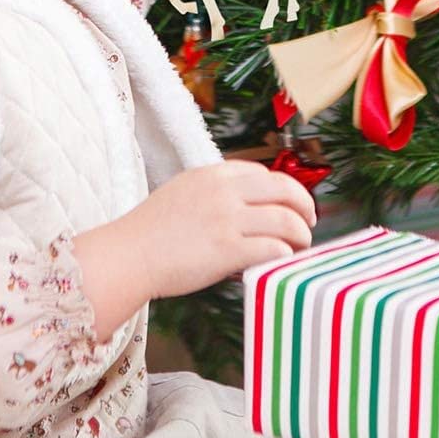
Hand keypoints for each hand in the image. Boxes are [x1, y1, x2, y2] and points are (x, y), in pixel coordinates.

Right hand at [72, 162, 314, 339]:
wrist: (129, 255)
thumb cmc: (153, 231)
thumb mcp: (185, 192)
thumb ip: (216, 192)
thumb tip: (249, 206)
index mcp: (214, 173)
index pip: (266, 175)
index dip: (286, 191)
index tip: (292, 207)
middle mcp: (224, 190)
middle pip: (285, 190)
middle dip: (305, 208)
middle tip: (309, 225)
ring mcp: (227, 219)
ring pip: (286, 220)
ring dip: (300, 236)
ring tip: (300, 249)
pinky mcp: (227, 249)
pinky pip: (273, 248)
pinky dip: (284, 255)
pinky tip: (282, 263)